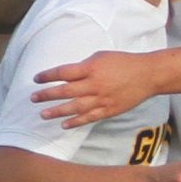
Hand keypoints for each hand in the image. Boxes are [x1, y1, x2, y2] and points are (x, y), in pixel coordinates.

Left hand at [34, 50, 155, 127]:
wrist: (147, 75)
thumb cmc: (124, 62)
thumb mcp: (101, 57)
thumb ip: (84, 67)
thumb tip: (68, 76)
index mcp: (91, 68)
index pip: (63, 72)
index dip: (48, 76)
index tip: (36, 79)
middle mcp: (94, 85)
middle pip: (65, 91)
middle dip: (47, 95)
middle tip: (33, 99)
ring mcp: (102, 99)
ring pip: (74, 107)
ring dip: (57, 111)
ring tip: (43, 114)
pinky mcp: (109, 110)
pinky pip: (89, 117)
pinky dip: (76, 122)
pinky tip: (64, 124)